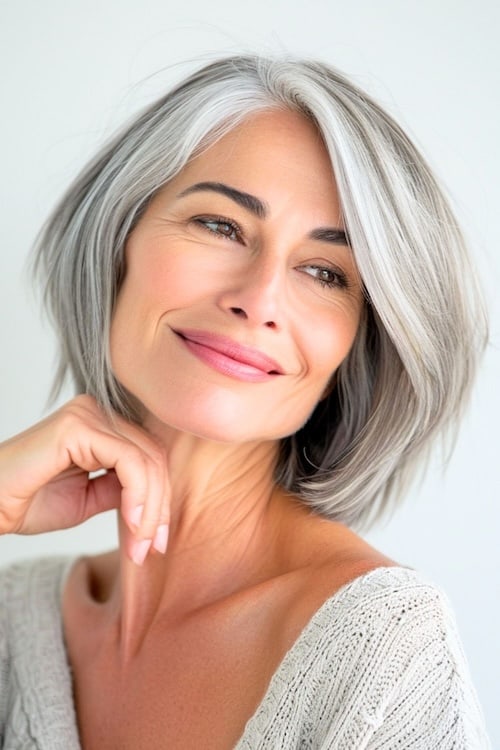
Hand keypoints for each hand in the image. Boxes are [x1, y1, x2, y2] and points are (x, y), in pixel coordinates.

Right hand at [0, 395, 169, 564]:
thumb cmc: (27, 502)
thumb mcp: (91, 498)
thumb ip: (124, 490)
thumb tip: (160, 502)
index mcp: (100, 424)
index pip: (149, 455)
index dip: (161, 498)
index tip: (158, 541)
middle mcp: (96, 412)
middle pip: (152, 455)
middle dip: (160, 506)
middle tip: (155, 547)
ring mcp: (88, 414)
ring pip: (146, 459)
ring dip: (151, 508)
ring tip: (142, 544)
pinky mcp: (78, 426)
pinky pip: (128, 460)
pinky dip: (138, 495)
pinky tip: (133, 523)